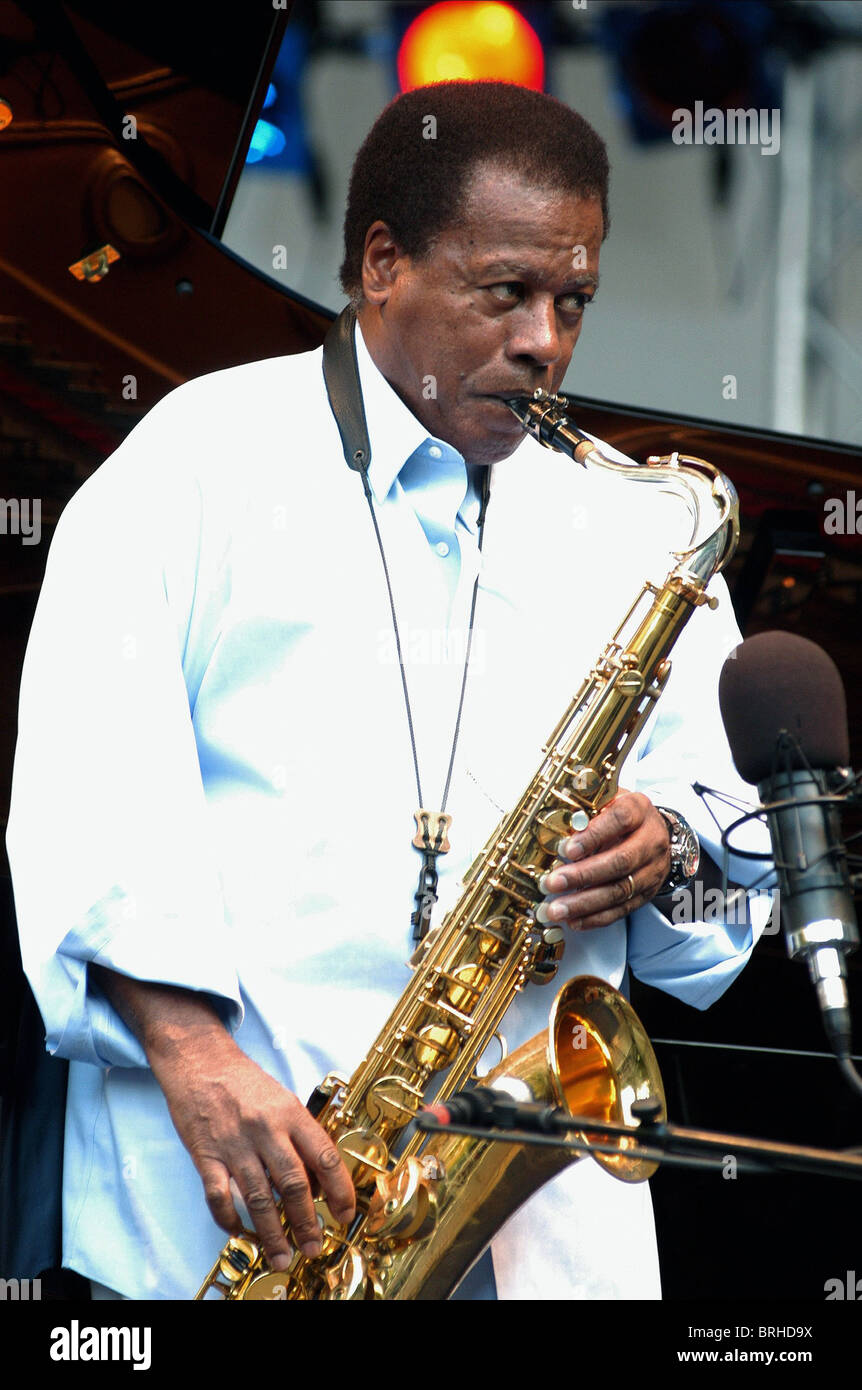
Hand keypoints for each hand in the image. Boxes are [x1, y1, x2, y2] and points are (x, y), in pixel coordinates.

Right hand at [148, 1025, 355, 1271]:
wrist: (201, 1062)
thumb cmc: (246, 1083)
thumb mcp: (283, 1100)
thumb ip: (299, 1136)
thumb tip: (317, 1181)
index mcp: (291, 1114)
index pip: (325, 1157)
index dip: (340, 1191)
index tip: (345, 1215)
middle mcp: (266, 1130)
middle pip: (294, 1183)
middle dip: (307, 1222)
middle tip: (314, 1248)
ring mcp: (235, 1144)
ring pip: (258, 1198)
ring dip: (273, 1233)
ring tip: (283, 1257)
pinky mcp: (206, 1155)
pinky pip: (219, 1196)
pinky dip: (230, 1220)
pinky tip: (241, 1234)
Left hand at [536, 788, 670, 930]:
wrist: (655, 833)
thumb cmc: (622, 816)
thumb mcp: (607, 801)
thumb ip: (585, 810)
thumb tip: (554, 826)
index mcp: (639, 810)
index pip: (620, 820)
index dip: (593, 835)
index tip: (568, 848)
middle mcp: (651, 841)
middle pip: (620, 861)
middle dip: (583, 875)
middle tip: (554, 883)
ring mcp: (652, 870)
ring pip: (620, 890)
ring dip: (585, 903)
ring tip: (557, 908)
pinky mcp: (647, 894)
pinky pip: (622, 910)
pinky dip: (596, 917)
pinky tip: (574, 920)